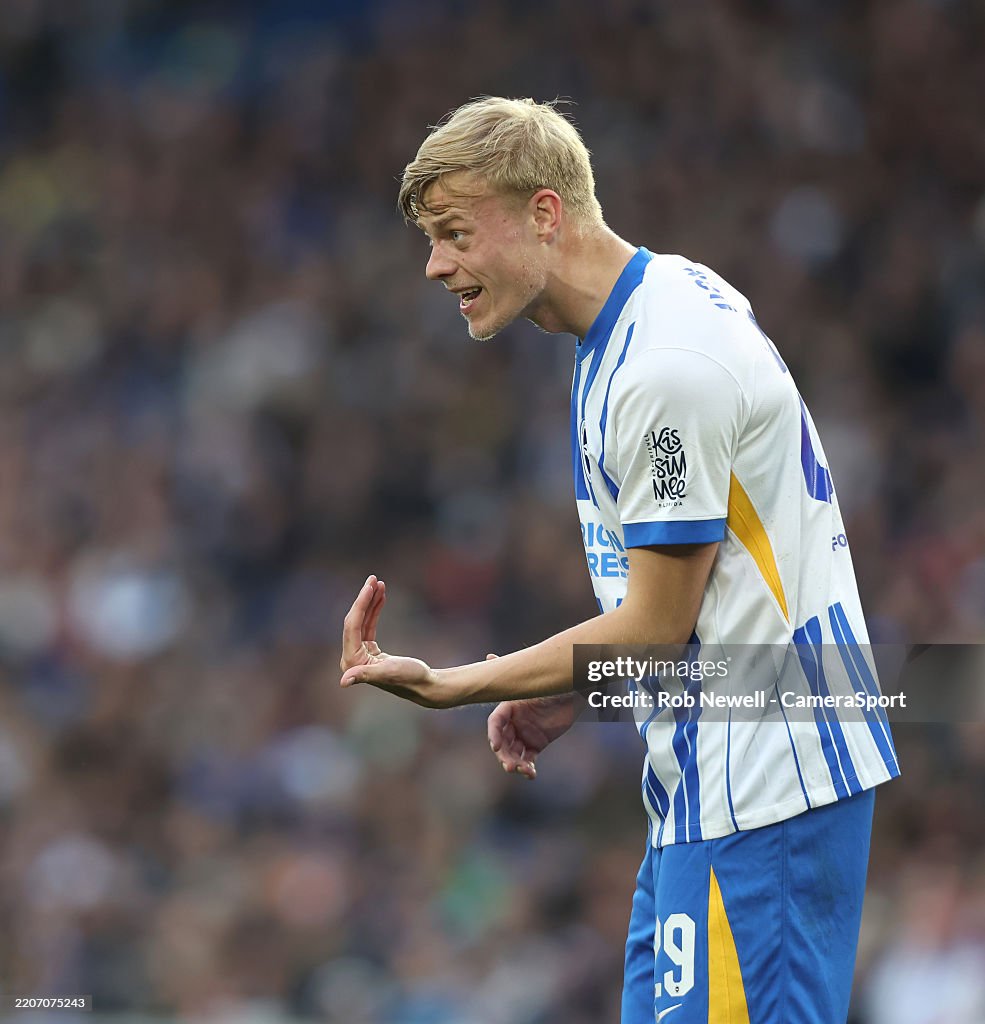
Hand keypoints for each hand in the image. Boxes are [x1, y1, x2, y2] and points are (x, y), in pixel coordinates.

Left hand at [339, 575, 444, 707]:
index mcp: (352, 662)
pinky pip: (369, 625)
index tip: (370, 585)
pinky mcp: (370, 650)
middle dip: (364, 598)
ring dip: (370, 601)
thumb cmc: (409, 679)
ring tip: (379, 583)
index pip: (352, 626)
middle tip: (373, 578)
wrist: (425, 684)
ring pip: (362, 621)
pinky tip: (381, 597)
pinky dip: (375, 610)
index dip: (360, 604)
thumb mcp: (387, 673)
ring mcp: (361, 653)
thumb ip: (365, 675)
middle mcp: (352, 657)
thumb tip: (344, 681)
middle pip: (354, 621)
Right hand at [486, 654, 577, 779]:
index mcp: (508, 707)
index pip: (495, 723)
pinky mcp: (537, 744)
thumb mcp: (532, 680)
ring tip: (524, 771)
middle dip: (504, 755)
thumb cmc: (551, 683)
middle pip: (502, 743)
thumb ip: (513, 673)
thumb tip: (489, 656)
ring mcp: (524, 734)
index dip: (493, 734)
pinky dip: (528, 767)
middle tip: (511, 766)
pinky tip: (531, 774)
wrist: (574, 691)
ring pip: (513, 753)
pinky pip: (528, 759)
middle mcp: (513, 723)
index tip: (496, 746)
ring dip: (515, 764)